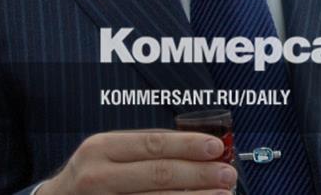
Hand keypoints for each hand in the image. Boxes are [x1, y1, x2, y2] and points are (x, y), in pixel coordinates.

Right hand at [43, 129, 236, 193]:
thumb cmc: (93, 175)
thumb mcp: (109, 153)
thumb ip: (147, 150)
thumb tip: (199, 149)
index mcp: (101, 148)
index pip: (153, 144)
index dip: (188, 145)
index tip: (217, 148)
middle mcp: (97, 176)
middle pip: (159, 174)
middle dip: (199, 174)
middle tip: (228, 174)